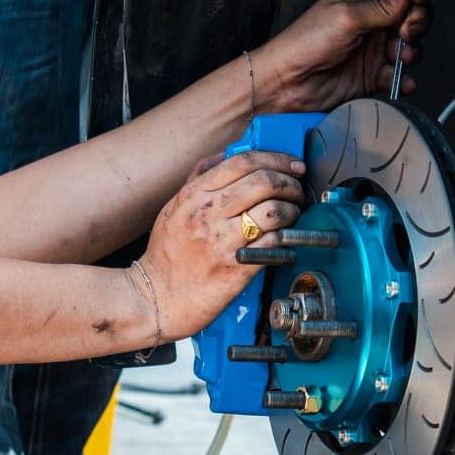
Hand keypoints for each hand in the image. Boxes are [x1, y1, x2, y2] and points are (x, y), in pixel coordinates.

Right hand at [137, 151, 305, 340]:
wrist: (157, 299)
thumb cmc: (166, 256)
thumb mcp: (172, 210)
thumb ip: (197, 180)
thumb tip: (222, 156)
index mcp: (194, 195)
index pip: (242, 161)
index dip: (275, 158)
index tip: (292, 164)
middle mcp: (208, 213)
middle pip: (263, 181)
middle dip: (290, 182)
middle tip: (297, 189)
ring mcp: (223, 240)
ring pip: (274, 210)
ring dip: (292, 209)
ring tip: (293, 213)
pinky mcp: (237, 267)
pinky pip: (274, 242)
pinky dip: (286, 236)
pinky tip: (285, 237)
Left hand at [255, 0, 435, 111]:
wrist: (288, 84)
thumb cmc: (305, 43)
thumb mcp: (346, 16)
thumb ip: (381, 6)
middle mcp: (373, 21)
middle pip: (413, 14)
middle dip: (418, 19)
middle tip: (406, 29)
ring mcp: (374, 49)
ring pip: (410, 45)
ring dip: (413, 49)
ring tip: (401, 55)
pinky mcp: (373, 76)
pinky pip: (398, 76)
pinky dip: (405, 79)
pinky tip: (402, 80)